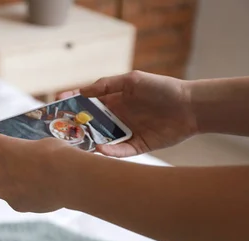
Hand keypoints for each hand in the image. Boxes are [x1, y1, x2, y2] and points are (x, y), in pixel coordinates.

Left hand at [0, 126, 72, 212]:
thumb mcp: (39, 144)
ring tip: (36, 180)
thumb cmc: (56, 154)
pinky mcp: (14, 204)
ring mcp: (2, 189)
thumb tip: (29, 164)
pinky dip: (24, 195)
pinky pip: (16, 198)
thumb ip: (26, 153)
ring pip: (2, 186)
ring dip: (12, 182)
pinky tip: (42, 191)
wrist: (68, 178)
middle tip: (16, 165)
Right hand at [60, 70, 196, 156]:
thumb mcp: (132, 80)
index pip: (88, 103)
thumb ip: (107, 85)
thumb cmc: (162, 88)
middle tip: (60, 130)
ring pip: (103, 140)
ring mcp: (126, 133)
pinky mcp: (137, 147)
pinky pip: (120, 151)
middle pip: (91, 124)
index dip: (72, 103)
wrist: (191, 106)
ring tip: (77, 144)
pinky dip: (110, 152)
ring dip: (91, 142)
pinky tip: (101, 149)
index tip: (57, 104)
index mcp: (114, 101)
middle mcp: (117, 118)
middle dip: (76, 127)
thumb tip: (82, 92)